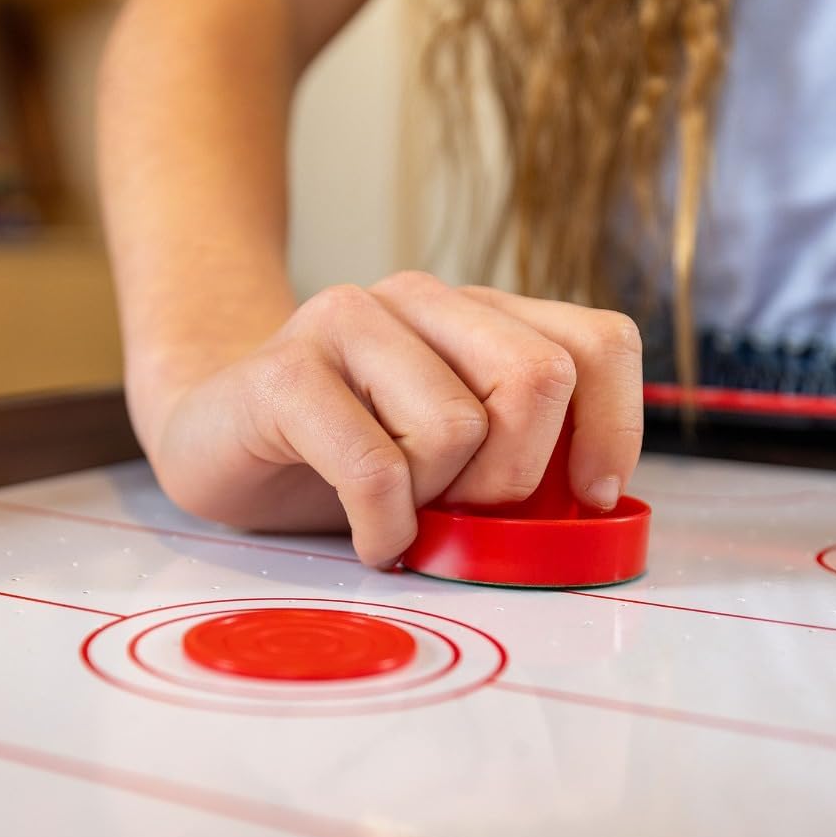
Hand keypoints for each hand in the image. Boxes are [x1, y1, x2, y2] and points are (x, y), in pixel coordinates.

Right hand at [147, 271, 643, 566]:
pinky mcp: (286, 371)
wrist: (220, 441)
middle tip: (465, 512)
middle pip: (540, 379)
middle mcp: (423, 300)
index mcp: (481, 313)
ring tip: (398, 510)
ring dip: (435, 502)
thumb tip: (598, 503)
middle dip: (517, 477)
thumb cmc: (352, 458)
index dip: (615, 427)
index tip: (592, 494)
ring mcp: (349, 321)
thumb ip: (528, 457)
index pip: (600, 342)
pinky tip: (372, 536)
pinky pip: (376, 468)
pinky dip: (383, 526)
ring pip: (458, 427)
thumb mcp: (463, 458)